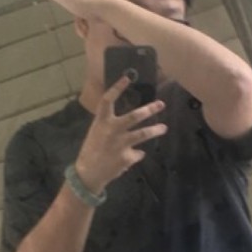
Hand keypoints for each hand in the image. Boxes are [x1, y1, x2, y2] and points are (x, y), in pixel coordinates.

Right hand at [75, 76, 167, 192]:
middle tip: (161, 104)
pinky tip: (133, 156)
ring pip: (143, 134)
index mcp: (101, 121)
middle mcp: (112, 130)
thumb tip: (126, 120)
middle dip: (149, 109)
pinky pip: (138, 153)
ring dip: (156, 130)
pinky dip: (137, 154)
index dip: (117, 88)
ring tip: (164, 128)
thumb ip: (109, 124)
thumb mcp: (96, 132)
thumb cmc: (92, 150)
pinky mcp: (127, 157)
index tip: (127, 77)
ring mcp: (121, 144)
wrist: (88, 173)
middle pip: (134, 116)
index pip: (108, 100)